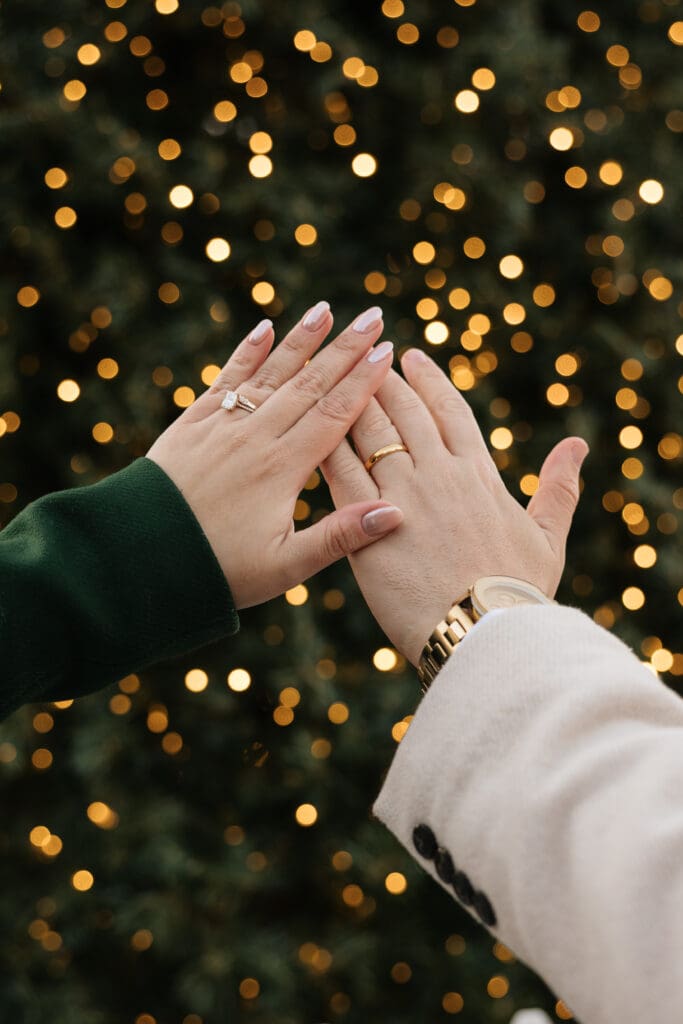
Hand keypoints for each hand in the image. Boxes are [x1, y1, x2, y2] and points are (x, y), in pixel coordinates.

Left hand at [146, 304, 403, 607]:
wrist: (141, 557)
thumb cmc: (219, 568)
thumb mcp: (285, 566)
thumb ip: (339, 537)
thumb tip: (395, 513)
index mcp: (283, 468)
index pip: (334, 414)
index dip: (364, 381)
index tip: (388, 351)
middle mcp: (255, 437)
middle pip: (309, 384)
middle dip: (344, 349)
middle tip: (374, 316)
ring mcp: (223, 426)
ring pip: (270, 374)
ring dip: (300, 341)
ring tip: (326, 309)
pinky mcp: (192, 425)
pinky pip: (225, 381)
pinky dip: (245, 353)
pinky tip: (263, 329)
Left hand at [321, 348, 588, 663]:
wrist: (481, 634)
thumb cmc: (518, 594)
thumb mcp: (547, 537)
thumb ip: (559, 488)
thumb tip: (578, 446)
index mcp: (478, 474)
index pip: (449, 412)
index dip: (428, 381)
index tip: (411, 357)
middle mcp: (437, 475)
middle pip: (405, 413)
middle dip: (383, 381)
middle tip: (365, 359)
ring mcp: (400, 496)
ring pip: (370, 434)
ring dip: (353, 402)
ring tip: (334, 380)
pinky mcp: (365, 524)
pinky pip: (340, 472)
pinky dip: (327, 445)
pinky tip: (311, 427)